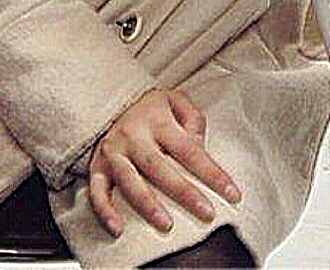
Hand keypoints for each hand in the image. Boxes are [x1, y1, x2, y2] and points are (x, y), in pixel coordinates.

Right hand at [88, 89, 240, 237]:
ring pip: (129, 179)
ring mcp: (113, 151)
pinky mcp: (98, 166)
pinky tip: (118, 228)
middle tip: (206, 212)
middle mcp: (133, 135)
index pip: (188, 149)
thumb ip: (192, 117)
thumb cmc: (151, 110)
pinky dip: (104, 210)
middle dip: (183, 191)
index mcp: (156, 120)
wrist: (113, 103)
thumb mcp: (175, 101)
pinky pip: (97, 190)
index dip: (212, 172)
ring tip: (166, 224)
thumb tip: (200, 143)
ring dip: (147, 204)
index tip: (233, 194)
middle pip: (158, 166)